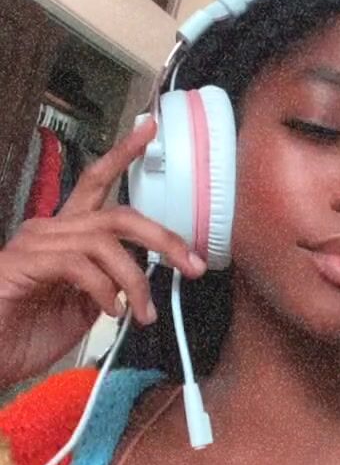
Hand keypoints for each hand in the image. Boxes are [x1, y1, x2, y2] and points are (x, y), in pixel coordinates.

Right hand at [0, 117, 205, 388]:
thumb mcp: (81, 308)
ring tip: (142, 312)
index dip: (123, 155)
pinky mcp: (25, 262)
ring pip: (105, 241)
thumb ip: (109, 284)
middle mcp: (49, 230)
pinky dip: (105, 290)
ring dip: (135, 280)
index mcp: (64, 236)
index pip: (96, 183)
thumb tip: (138, 277)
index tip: (149, 128)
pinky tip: (110, 312)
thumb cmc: (22, 335)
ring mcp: (35, 243)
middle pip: (117, 214)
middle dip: (162, 237)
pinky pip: (81, 263)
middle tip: (191, 264)